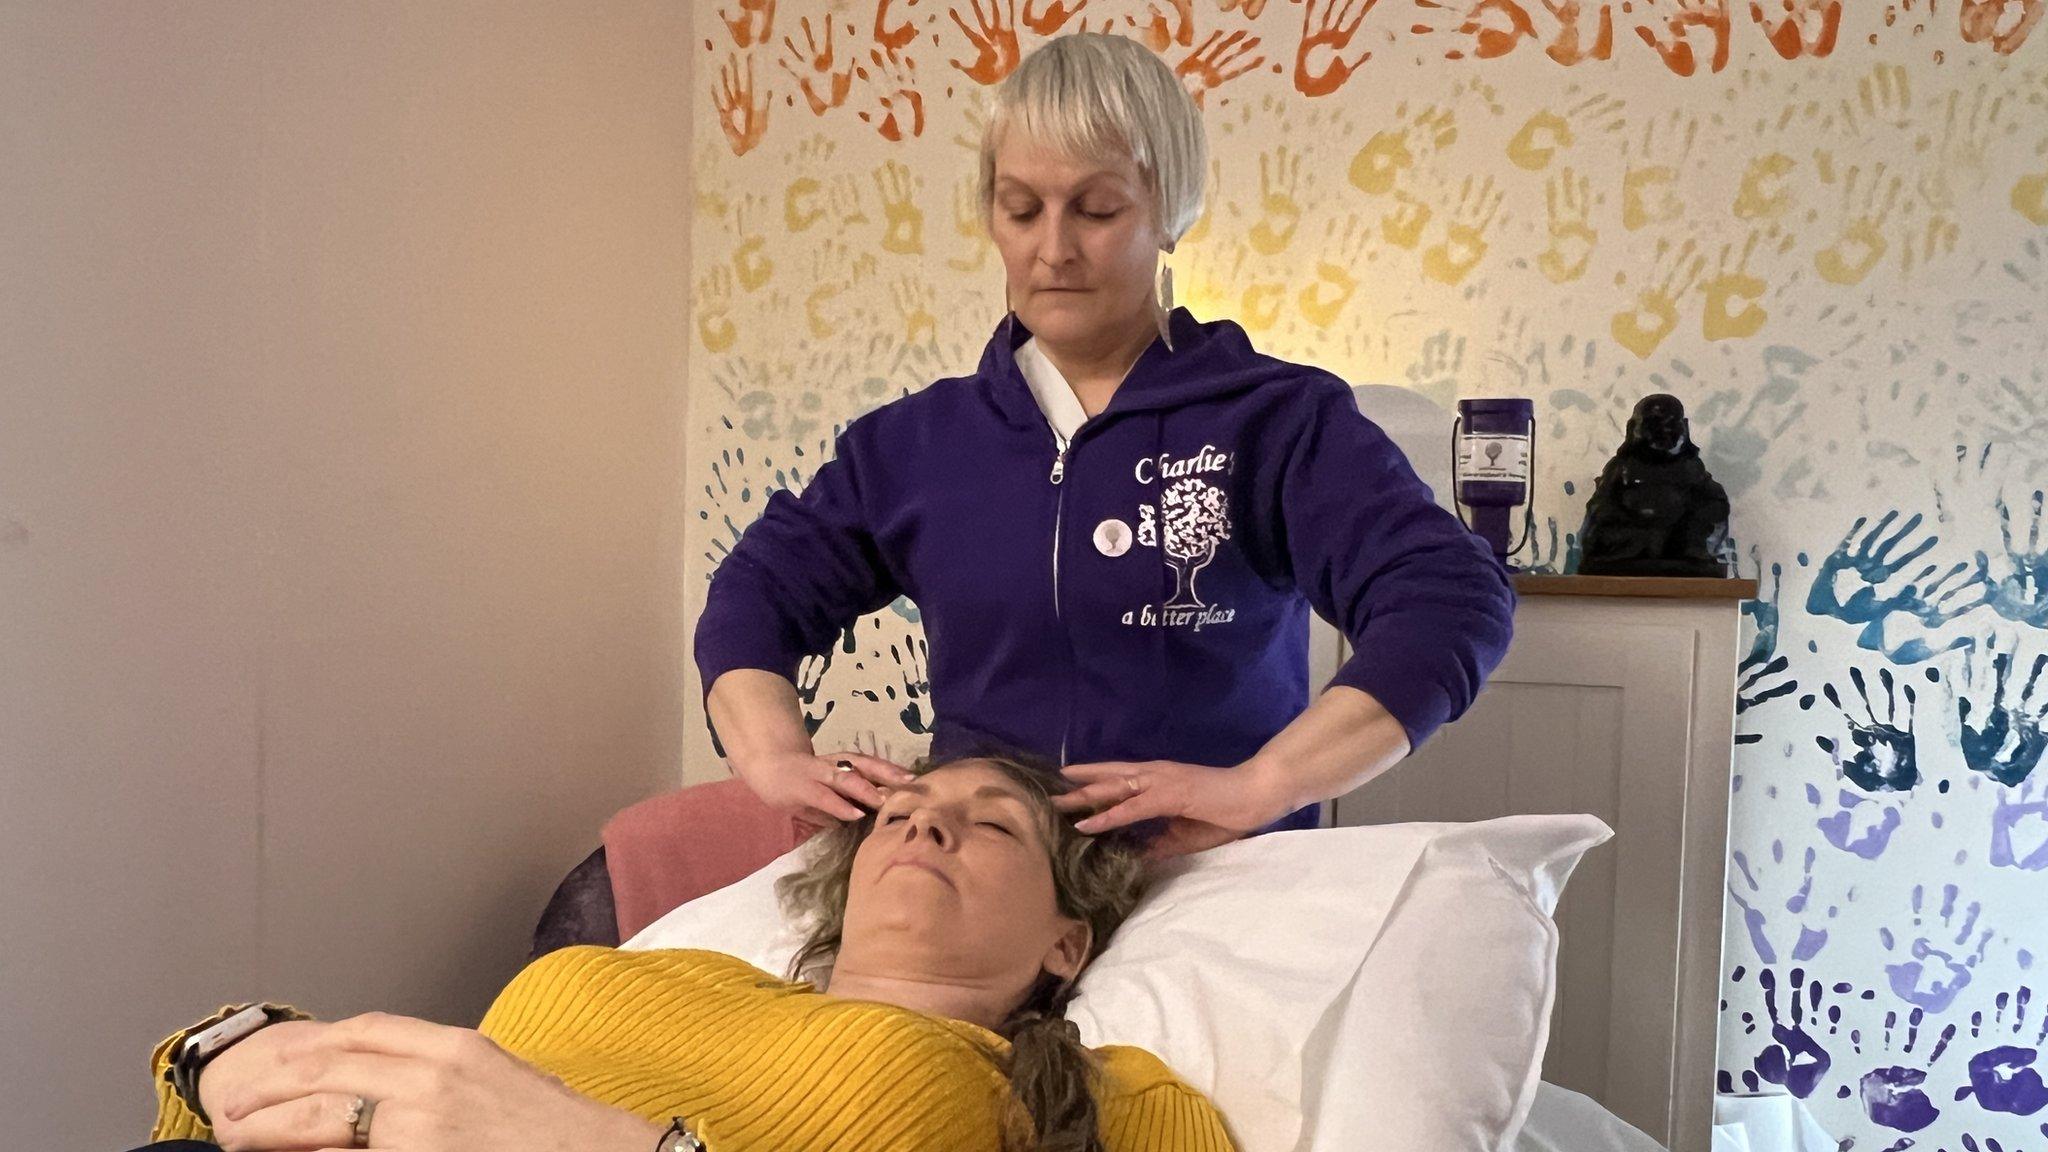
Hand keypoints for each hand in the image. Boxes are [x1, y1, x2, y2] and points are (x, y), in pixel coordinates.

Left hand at [209, 1013, 662, 1151]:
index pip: (366, 1030)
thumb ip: (441, 1071)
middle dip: (271, 1087)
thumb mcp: (498, 1076)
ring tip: (238, 1136)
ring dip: (270, 1127)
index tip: (279, 1057)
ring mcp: (422, 1125)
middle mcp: (434, 1077)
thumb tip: (382, 1081)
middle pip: (330, 1069)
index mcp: (456, 1046)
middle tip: (232, 1105)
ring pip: (324, 1117)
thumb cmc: (554, 1128)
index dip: (312, 1043)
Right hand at [735, 749, 916, 826]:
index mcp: (841, 762)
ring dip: (867, 790)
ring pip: (846, 778)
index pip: (870, 763)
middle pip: (864, 764)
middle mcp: (833, 764)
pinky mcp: (802, 789)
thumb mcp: (829, 787)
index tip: (915, 779)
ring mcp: (817, 774)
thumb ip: (848, 798)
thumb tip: (870, 815)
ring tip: (885, 801)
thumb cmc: (802, 778)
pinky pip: (825, 797)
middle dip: (887, 773)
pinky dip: (841, 806)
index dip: (892, 769)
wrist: (766, 763)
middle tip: (910, 784)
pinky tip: (856, 814)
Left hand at [1052, 760, 1291, 857]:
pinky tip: (1087, 823)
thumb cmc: (1224, 812)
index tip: (1063, 793)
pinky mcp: (1169, 795)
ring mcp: (1160, 781)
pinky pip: (1132, 807)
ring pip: (1112, 787)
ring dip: (1082, 796)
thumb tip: (1135, 856)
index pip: (1116, 781)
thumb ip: (1158, 843)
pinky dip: (1107, 815)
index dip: (1090, 785)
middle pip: (1105, 778)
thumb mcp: (1183, 834)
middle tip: (1044, 792)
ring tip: (1054, 803)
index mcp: (1156, 781)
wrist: (1255, 795)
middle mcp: (1153, 774)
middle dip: (1075, 787)